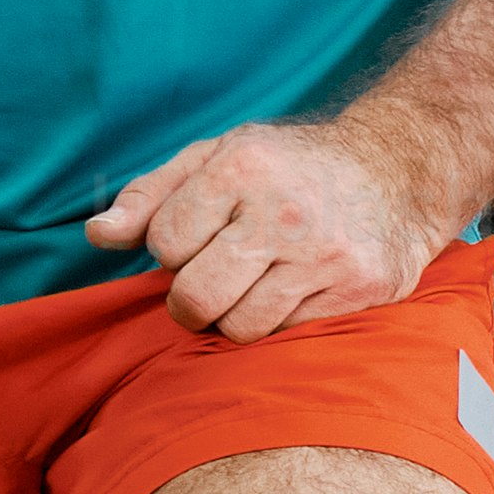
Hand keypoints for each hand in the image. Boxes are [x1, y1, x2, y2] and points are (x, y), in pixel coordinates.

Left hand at [83, 117, 445, 340]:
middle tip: (211, 281)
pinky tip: (296, 289)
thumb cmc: (287, 168)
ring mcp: (325, 254)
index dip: (172, 247)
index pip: (164, 244)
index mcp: (241, 168)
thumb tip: (97, 236)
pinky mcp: (360, 288)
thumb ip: (150, 196)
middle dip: (191, 300)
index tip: (200, 235)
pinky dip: (281, 320)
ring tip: (255, 284)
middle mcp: (284, 212)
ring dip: (236, 315)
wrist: (396, 171)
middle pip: (195, 299)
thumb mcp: (216, 159)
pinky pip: (288, 335)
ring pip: (240, 328)